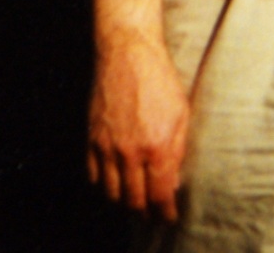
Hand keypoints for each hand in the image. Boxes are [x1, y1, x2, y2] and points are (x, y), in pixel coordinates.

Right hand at [87, 31, 189, 220]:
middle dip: (145, 212)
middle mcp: (130, 152)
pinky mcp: (91, 140)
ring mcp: (107, 148)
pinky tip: (115, 184)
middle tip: (153, 213)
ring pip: (111, 193)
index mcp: (157, 146)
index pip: (159, 194)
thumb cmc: (161, 80)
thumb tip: (174, 180)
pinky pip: (93, 176)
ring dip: (124, 203)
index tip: (169, 218)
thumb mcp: (182, 113)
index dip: (165, 212)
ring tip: (135, 202)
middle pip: (133, 200)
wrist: (128, 56)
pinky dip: (104, 186)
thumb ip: (178, 149)